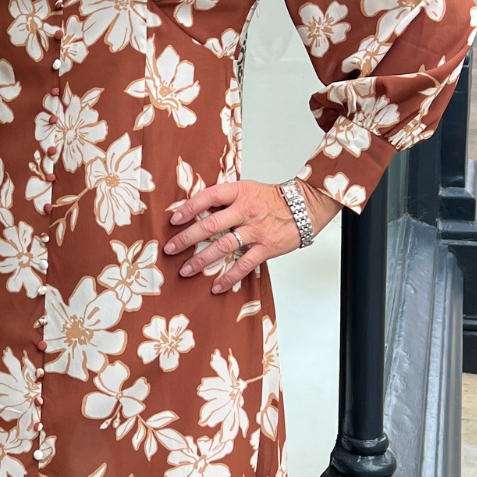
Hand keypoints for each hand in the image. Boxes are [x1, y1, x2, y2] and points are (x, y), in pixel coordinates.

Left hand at [163, 179, 340, 293]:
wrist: (305, 206)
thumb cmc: (273, 199)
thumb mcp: (248, 189)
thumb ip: (225, 200)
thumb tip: (197, 208)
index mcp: (240, 192)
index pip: (210, 196)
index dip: (190, 207)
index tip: (174, 219)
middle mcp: (246, 210)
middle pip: (211, 225)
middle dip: (187, 238)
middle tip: (170, 249)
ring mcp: (256, 230)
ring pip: (223, 246)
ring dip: (202, 260)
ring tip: (185, 270)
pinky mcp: (266, 248)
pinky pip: (244, 265)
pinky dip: (229, 277)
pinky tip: (216, 286)